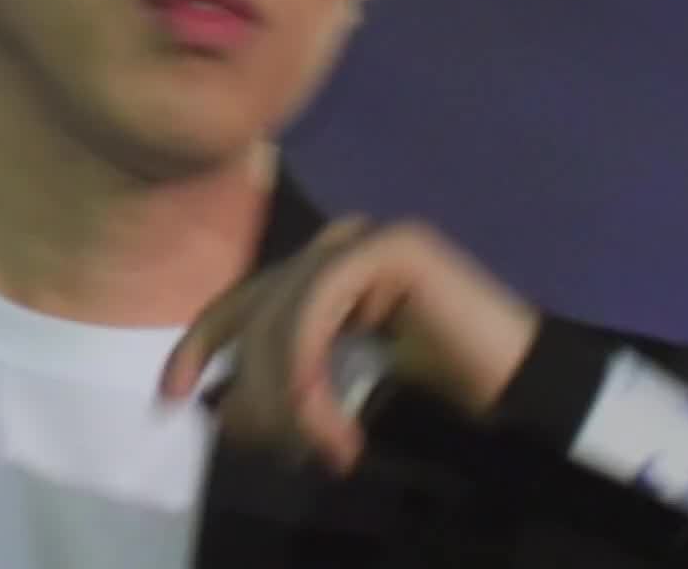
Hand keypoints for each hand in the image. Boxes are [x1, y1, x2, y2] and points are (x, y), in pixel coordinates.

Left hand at [159, 217, 540, 474]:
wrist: (516, 380)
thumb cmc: (433, 384)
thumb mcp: (337, 379)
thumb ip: (287, 376)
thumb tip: (219, 407)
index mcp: (316, 268)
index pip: (239, 300)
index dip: (199, 345)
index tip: (171, 397)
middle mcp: (332, 241)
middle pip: (257, 312)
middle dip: (255, 390)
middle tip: (273, 450)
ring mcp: (360, 236)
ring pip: (284, 315)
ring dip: (290, 396)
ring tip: (317, 447)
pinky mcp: (386, 247)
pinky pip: (318, 311)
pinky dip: (312, 373)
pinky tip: (329, 423)